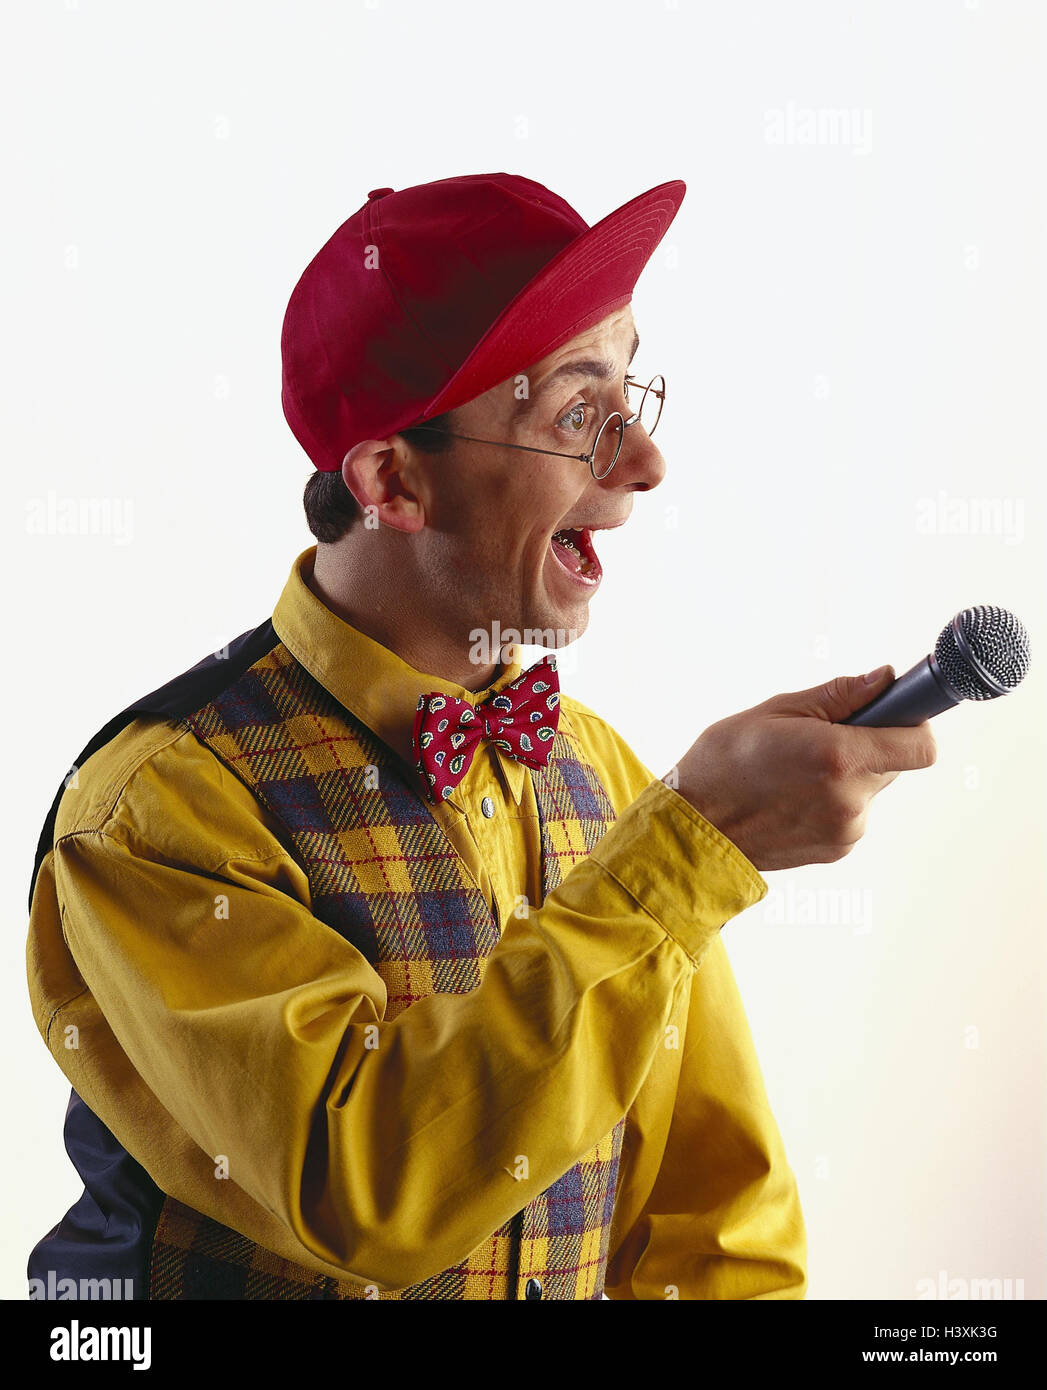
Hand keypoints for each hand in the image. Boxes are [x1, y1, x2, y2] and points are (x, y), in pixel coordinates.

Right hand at [670, 666, 936, 871]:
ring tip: (796, 771)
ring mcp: (846, 830)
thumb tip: (883, 679)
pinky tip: (792, 795)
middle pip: (895, 763)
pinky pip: (852, 813)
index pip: (920, 745)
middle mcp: (851, 799)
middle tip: (822, 736)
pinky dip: (833, 800)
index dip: (911, 723)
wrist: (692, 830)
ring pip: (870, 788)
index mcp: (839, 758)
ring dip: (849, 774)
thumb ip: (838, 696)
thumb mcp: (775, 711)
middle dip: (870, 744)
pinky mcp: (837, 849)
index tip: (893, 711)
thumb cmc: (722, 763)